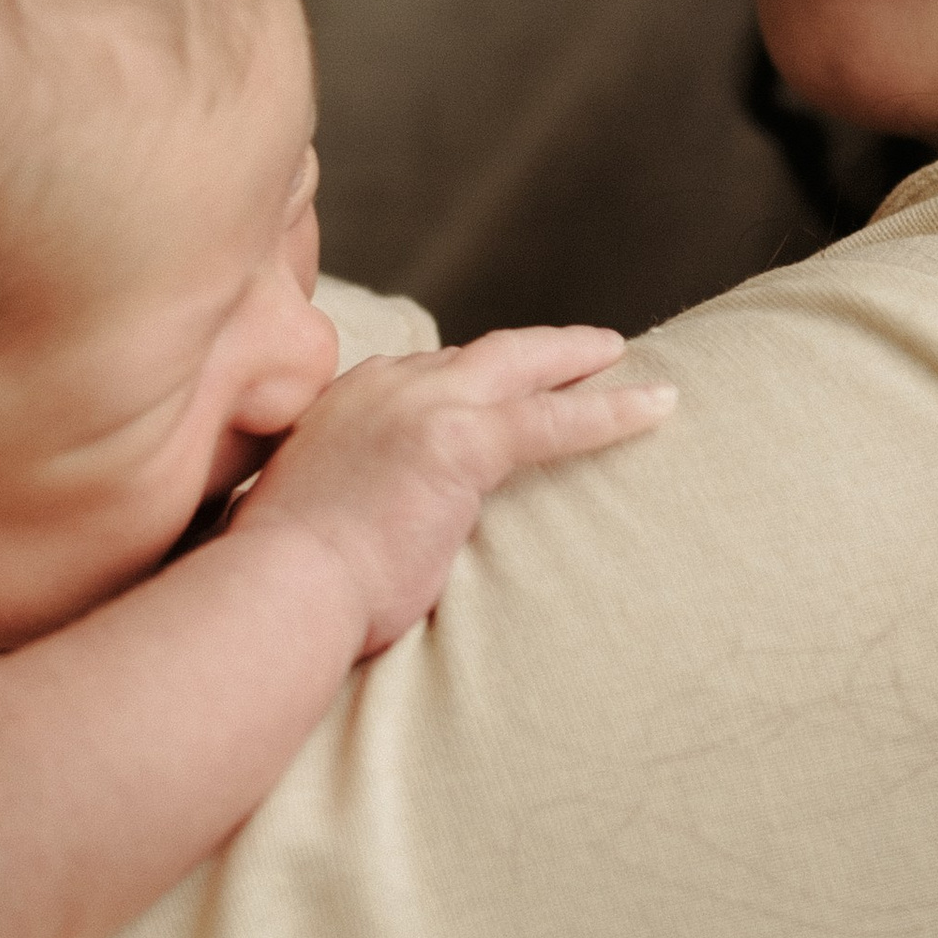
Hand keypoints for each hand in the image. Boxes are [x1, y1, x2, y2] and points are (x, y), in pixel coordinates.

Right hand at [229, 324, 674, 656]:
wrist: (280, 588)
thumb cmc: (286, 580)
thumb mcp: (314, 511)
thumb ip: (353, 491)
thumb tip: (378, 519)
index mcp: (345, 400)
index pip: (424, 374)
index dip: (472, 379)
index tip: (500, 387)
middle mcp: (384, 384)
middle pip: (478, 354)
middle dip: (535, 351)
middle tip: (587, 349)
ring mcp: (422, 404)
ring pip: (522, 366)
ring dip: (579, 361)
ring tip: (625, 362)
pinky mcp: (462, 440)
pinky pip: (555, 417)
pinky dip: (610, 409)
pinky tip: (658, 404)